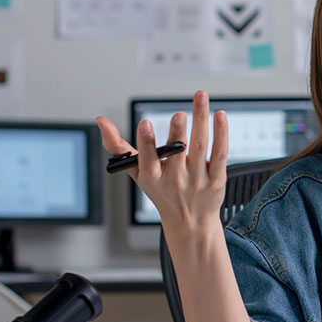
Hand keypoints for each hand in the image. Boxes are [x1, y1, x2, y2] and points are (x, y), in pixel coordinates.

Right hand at [95, 90, 228, 238]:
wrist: (191, 223)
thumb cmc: (162, 192)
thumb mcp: (137, 173)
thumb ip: (119, 148)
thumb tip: (100, 121)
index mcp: (153, 177)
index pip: (148, 160)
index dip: (146, 142)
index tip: (145, 123)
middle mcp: (175, 179)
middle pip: (177, 152)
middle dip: (177, 132)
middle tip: (178, 114)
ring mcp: (198, 179)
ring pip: (201, 146)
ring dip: (201, 120)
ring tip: (200, 98)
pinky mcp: (217, 179)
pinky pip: (219, 153)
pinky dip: (221, 133)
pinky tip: (220, 115)